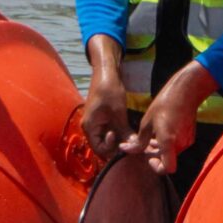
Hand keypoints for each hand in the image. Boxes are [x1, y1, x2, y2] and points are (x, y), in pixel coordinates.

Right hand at [81, 35, 130, 160]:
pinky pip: (110, 131)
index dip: (112, 150)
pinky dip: (119, 133)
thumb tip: (133, 146)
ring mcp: (96, 123)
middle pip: (103, 146)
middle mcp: (91, 127)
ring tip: (132, 140)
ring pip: (108, 139)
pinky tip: (130, 133)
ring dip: (119, 140)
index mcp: (90, 127)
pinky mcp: (103, 119)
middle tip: (132, 145)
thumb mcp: (118, 112)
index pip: (99, 149)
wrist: (106, 72)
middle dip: (117, 146)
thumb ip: (124, 131)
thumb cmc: (109, 90)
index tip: (124, 143)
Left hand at [120, 62, 214, 174]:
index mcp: (168, 142)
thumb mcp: (146, 122)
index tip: (149, 157)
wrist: (186, 91)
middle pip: (167, 161)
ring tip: (151, 137)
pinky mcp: (190, 136)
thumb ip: (139, 141)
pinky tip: (162, 131)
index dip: (157, 167)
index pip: (167, 169)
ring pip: (172, 153)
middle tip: (145, 145)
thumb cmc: (165, 103)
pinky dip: (169, 144)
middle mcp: (180, 145)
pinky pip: (178, 146)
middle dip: (155, 156)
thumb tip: (126, 150)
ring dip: (161, 150)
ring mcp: (187, 141)